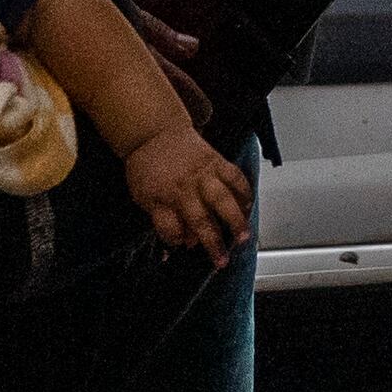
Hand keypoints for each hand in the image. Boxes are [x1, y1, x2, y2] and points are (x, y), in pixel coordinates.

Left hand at [123, 123, 251, 261]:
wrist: (155, 131)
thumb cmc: (148, 166)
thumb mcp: (143, 197)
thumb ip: (163, 220)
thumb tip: (184, 241)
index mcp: (165, 196)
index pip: (172, 227)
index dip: (179, 240)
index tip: (187, 248)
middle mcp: (187, 186)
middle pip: (202, 218)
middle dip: (213, 242)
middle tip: (223, 260)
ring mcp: (205, 173)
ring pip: (224, 198)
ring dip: (236, 219)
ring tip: (244, 236)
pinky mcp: (217, 161)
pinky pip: (236, 177)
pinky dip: (245, 192)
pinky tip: (248, 206)